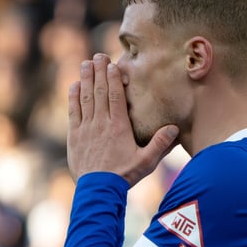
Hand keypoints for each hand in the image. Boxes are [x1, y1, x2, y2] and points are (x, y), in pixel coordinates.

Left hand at [67, 54, 178, 186]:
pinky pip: (73, 112)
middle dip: (99, 72)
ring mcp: (86, 129)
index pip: (115, 96)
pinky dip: (73, 97)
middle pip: (100, 92)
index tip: (112, 64)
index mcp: (119, 127)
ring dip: (85, 79)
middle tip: (98, 56)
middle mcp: (101, 124)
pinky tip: (74, 85)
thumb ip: (160, 144)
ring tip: (85, 64)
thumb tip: (174, 128)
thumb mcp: (146, 162)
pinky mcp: (74, 137)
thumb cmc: (123, 176)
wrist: (98, 190)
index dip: (113, 78)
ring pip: (85, 98)